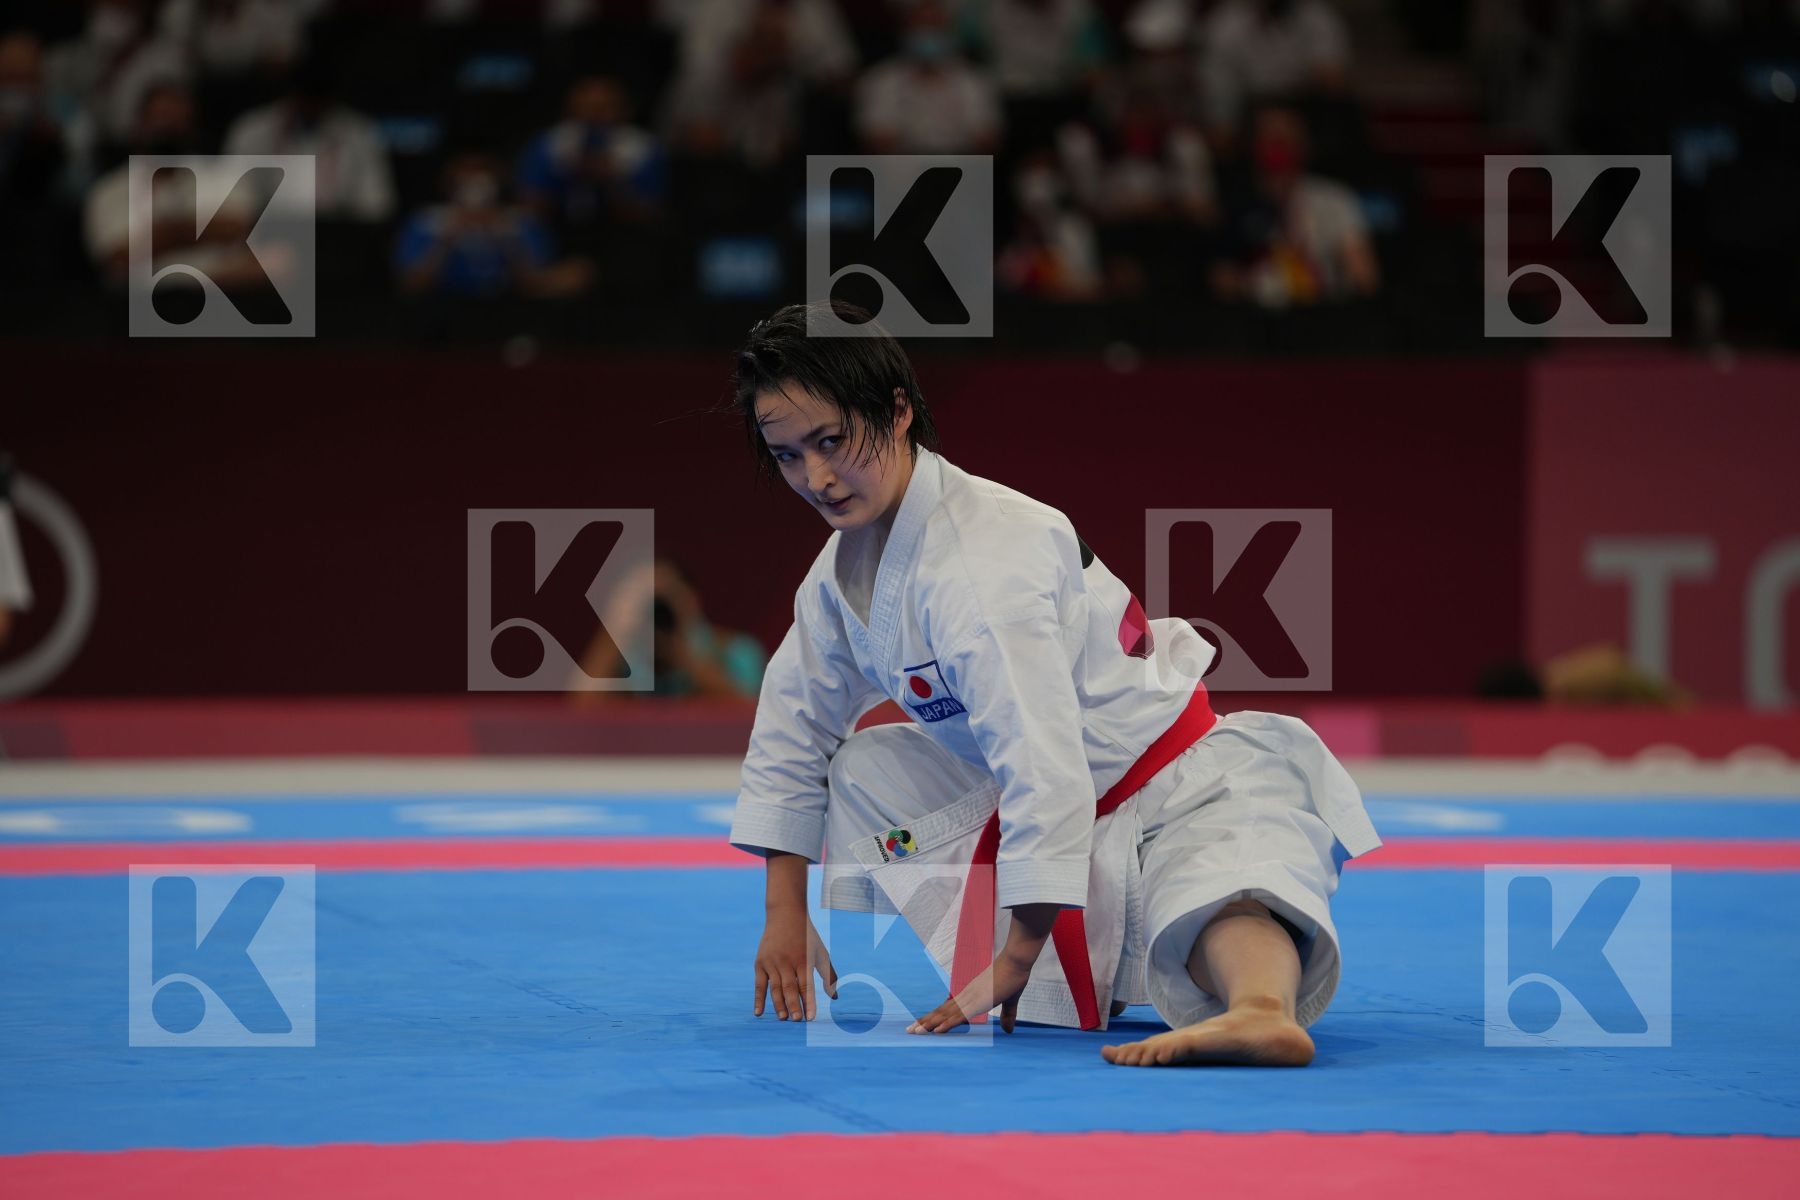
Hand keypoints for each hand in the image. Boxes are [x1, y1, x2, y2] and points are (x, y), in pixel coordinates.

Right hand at [753, 905, 837, 1020]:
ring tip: (783, 1019)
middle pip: (791, 988)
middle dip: (794, 1005)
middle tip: (797, 1021)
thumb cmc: (807, 936)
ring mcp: (772, 962)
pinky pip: (759, 984)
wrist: (785, 914)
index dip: (809, 1002)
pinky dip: (758, 999)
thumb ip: (828, 975)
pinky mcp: (760, 963)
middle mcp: (788, 962)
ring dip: (779, 1004)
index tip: (810, 1018)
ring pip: (775, 988)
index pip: (807, 985)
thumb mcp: (821, 953)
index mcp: (804, 960)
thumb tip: (835, 998)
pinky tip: (759, 1013)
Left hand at [907, 943, 1035, 1033]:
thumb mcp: (1009, 1000)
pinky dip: (947, 1024)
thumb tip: (1009, 1030)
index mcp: (971, 995)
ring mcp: (971, 999)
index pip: (948, 1009)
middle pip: (941, 1011)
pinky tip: (937, 1031)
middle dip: (925, 1022)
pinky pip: (960, 1016)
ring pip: (946, 1014)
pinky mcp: (978, 1002)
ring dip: (930, 1024)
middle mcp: (966, 996)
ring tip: (915, 1032)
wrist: (1016, 961)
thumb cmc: (1013, 976)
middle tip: (909, 1031)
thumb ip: (1008, 1015)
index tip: (922, 1024)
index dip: (935, 1018)